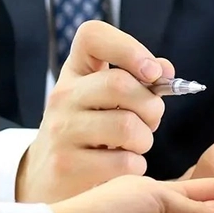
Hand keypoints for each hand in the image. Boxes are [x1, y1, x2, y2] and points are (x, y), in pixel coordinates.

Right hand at [17, 20, 174, 203]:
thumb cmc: (91, 132)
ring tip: (133, 146)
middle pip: (120, 84)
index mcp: (76, 73)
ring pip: (127, 126)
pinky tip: (122, 166)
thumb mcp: (108, 101)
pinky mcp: (66, 166)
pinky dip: (136, 166)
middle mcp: (63, 96)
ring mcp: (61, 131)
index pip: (93, 36)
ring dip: (145, 140)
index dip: (128, 48)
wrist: (47, 175)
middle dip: (151, 107)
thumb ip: (140, 82)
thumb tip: (165, 69)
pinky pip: (125, 162)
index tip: (152, 72)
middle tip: (150, 121)